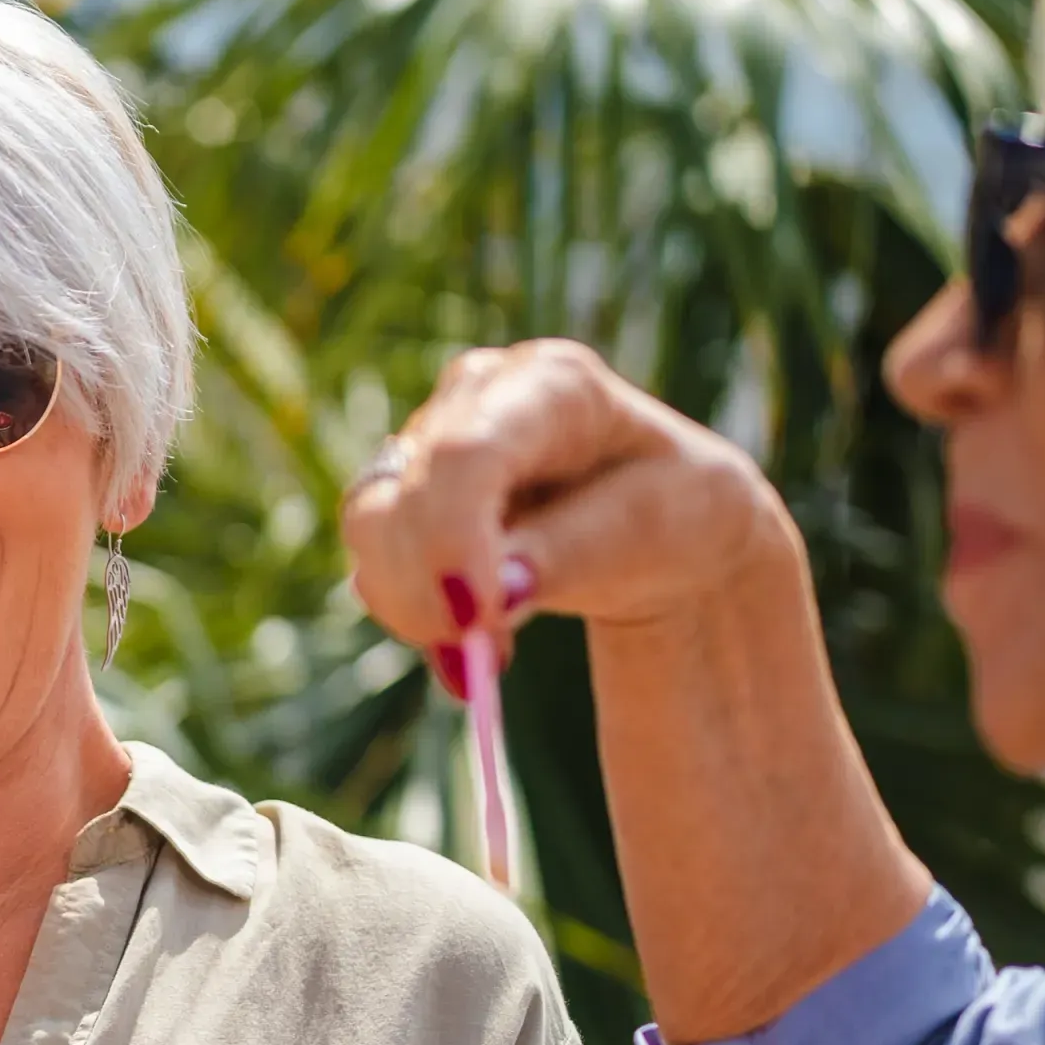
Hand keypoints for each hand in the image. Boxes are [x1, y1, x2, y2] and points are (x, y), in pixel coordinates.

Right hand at [342, 338, 790, 655]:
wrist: (658, 519)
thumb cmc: (672, 510)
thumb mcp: (652, 530)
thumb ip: (573, 553)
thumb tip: (495, 593)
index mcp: (552, 385)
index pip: (466, 452)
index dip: (450, 538)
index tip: (471, 622)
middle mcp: (474, 397)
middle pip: (400, 494)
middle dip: (429, 589)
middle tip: (485, 658)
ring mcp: (430, 438)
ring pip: (372, 529)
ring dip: (418, 608)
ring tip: (493, 651)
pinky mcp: (402, 491)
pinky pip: (375, 563)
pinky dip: (415, 615)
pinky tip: (471, 639)